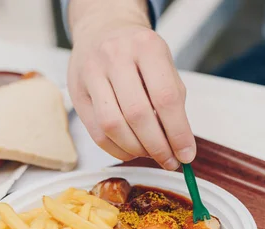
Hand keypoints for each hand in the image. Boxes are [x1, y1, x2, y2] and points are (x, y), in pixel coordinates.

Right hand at [67, 0, 195, 169]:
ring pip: (113, 126)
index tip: (187, 154)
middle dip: (157, 146)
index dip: (178, 132)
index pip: (165, 98)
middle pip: (137, 114)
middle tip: (169, 161)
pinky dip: (117, 150)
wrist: (102, 30)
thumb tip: (179, 145)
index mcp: (147, 47)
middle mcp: (116, 56)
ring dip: (135, 150)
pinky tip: (130, 151)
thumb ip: (172, 100)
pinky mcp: (77, 92)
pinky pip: (97, 132)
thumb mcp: (163, 64)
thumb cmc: (137, 53)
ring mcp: (92, 73)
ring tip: (150, 155)